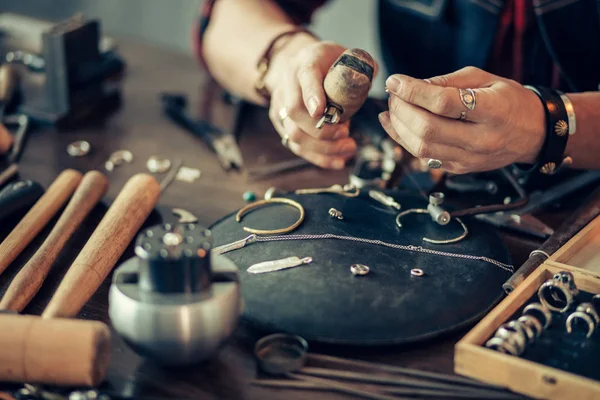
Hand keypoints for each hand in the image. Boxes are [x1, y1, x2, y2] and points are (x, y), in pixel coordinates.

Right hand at [265, 36, 356, 168]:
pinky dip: (319, 157)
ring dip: (323, 147)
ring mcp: (281, 106)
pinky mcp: (282, 125)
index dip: (312, 95)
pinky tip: (339, 160)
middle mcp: (288, 85)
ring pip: (294, 134)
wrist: (296, 65)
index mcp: (305, 63)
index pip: (305, 77)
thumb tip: (374, 74)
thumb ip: (360, 64)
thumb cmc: (325, 62)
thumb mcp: (343, 54)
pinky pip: (297, 147)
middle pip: (295, 112)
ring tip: (348, 147)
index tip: (320, 112)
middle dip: (322, 130)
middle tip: (346, 134)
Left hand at [379, 66, 545, 173]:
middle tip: (393, 94)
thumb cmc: (509, 101)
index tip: (395, 81)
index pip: (444, 103)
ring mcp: (470, 159)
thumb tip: (411, 85)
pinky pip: (423, 158)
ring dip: (399, 127)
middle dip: (402, 109)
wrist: (534, 133)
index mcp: (493, 111)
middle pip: (428, 129)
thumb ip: (448, 81)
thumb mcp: (485, 79)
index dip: (414, 91)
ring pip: (421, 148)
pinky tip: (394, 124)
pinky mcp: (459, 169)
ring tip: (393, 108)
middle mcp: (481, 139)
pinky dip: (404, 141)